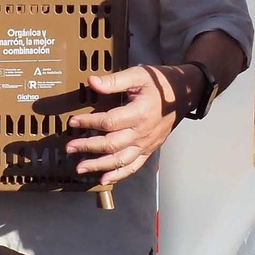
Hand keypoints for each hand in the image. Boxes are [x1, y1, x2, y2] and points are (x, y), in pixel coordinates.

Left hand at [65, 65, 181, 185]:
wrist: (184, 94)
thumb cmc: (160, 82)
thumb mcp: (138, 75)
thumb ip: (114, 81)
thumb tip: (92, 82)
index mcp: (139, 113)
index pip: (109, 122)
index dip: (88, 123)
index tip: (73, 122)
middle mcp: (142, 133)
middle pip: (111, 145)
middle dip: (88, 147)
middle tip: (69, 147)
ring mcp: (146, 144)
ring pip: (120, 160)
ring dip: (99, 166)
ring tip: (80, 168)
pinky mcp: (149, 150)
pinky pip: (133, 166)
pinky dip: (119, 175)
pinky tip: (104, 179)